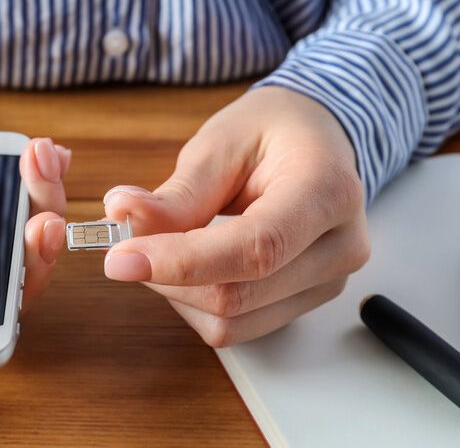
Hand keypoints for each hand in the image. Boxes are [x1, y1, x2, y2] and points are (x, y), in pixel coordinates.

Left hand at [103, 86, 369, 346]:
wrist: (316, 139)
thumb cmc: (271, 132)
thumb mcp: (221, 143)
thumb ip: (177, 193)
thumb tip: (121, 217)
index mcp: (327, 191)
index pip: (253, 248)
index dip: (181, 261)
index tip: (119, 259)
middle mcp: (339, 246)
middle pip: (237, 296)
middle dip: (165, 276)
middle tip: (124, 244)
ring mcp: (328, 281)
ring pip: (232, 322)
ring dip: (177, 293)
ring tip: (163, 247)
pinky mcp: (306, 301)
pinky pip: (238, 328)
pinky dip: (196, 304)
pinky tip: (188, 267)